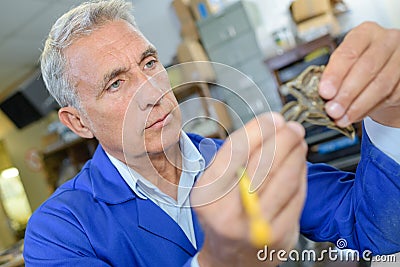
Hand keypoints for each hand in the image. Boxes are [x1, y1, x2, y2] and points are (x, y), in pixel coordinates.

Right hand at [191, 112, 307, 265]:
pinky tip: (299, 164)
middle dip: (283, 138)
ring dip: (296, 153)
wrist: (230, 259)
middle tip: (291, 127)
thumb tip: (268, 126)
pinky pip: (297, 196)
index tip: (272, 118)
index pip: (236, 151)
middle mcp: (230, 212)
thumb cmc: (221, 216)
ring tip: (298, 141)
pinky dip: (300, 174)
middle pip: (264, 163)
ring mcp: (257, 226)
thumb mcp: (212, 187)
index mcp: (208, 195)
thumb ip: (233, 158)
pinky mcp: (280, 235)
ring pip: (285, 178)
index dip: (259, 129)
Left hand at [319, 22, 399, 126]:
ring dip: (357, 106)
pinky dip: (369, 109)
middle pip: (367, 68)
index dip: (335, 74)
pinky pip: (390, 96)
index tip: (325, 92)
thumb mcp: (344, 63)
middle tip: (332, 110)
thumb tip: (324, 97)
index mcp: (365, 33)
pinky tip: (355, 115)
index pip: (349, 52)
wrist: (384, 72)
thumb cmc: (358, 66)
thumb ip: (335, 75)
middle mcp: (387, 41)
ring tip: (342, 118)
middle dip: (346, 93)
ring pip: (381, 85)